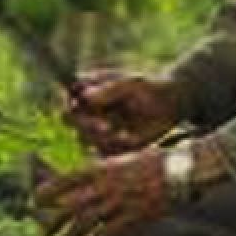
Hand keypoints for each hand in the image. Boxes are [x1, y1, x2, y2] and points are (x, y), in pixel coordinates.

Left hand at [34, 145, 168, 235]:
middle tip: (44, 232)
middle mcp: (105, 186)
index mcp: (101, 168)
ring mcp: (118, 204)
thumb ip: (102, 168)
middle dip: (55, 220)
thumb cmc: (152, 162)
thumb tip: (85, 176)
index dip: (50, 190)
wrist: (179, 173)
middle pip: (72, 206)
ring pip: (86, 224)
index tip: (36, 199)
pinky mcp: (131, 219)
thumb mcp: (121, 158)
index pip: (67, 179)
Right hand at [64, 71, 182, 154]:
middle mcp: (87, 110)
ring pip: (83, 139)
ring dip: (100, 138)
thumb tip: (86, 97)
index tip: (81, 107)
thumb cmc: (147, 88)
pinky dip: (115, 148)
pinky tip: (130, 140)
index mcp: (87, 89)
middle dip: (84, 125)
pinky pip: (102, 152)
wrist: (169, 105)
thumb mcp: (131, 84)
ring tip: (122, 133)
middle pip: (68, 120)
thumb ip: (109, 89)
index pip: (67, 96)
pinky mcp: (108, 145)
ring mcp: (95, 129)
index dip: (69, 102)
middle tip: (105, 127)